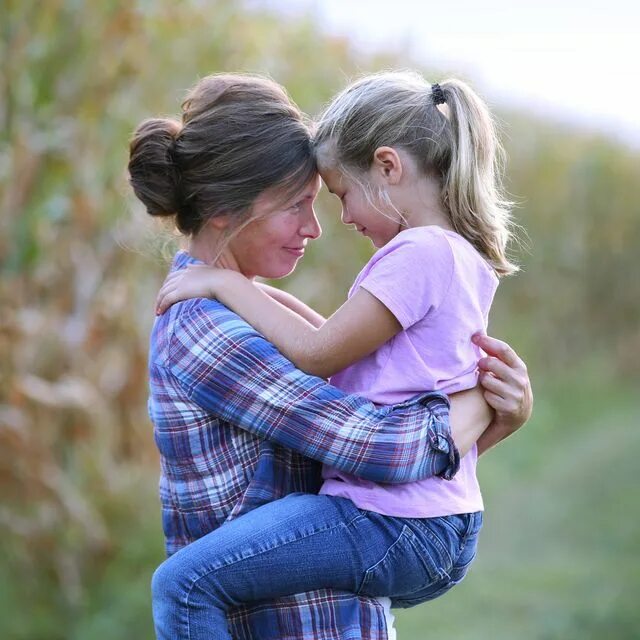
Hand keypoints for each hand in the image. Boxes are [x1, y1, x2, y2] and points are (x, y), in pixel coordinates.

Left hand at [155, 264, 224, 314]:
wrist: (223, 282)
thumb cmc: (221, 279)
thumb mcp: (208, 269)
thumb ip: (198, 267)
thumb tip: (189, 265)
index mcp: (189, 270)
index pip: (172, 276)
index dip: (167, 285)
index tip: (166, 292)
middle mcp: (182, 275)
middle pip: (166, 284)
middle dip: (161, 294)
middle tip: (159, 303)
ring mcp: (181, 283)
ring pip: (164, 292)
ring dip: (159, 302)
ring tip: (158, 311)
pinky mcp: (181, 292)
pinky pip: (167, 299)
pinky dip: (162, 305)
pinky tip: (160, 312)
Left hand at [472, 333, 532, 453]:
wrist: (518, 416)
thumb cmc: (508, 388)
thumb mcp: (508, 372)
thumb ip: (498, 358)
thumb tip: (479, 338)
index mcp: (520, 367)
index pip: (503, 349)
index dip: (488, 342)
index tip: (474, 337)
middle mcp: (520, 379)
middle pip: (492, 363)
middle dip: (481, 363)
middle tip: (480, 367)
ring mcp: (515, 394)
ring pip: (486, 380)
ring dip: (483, 383)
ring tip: (489, 387)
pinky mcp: (509, 407)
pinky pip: (487, 395)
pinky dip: (486, 397)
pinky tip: (492, 400)